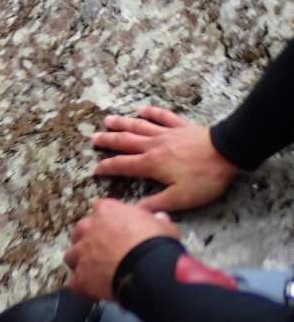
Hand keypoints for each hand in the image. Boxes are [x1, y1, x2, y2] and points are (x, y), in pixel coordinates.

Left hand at [64, 199, 179, 299]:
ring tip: (94, 273)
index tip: (115, 230)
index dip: (107, 222)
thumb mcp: (163, 227)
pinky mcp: (81, 276)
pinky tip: (92, 294)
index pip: (101, 210)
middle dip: (88, 241)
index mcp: (107, 211)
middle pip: (80, 232)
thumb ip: (157, 221)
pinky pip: (75, 284)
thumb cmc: (156, 244)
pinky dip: (82, 289)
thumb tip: (159, 218)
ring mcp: (82, 252)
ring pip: (72, 256)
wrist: (148, 268)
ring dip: (80, 263)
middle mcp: (89, 228)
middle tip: (102, 252)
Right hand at [92, 106, 239, 211]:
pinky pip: (161, 116)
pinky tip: (141, 110)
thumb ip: (156, 204)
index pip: (122, 165)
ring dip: (122, 123)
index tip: (95, 169)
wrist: (228, 152)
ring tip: (107, 120)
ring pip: (138, 126)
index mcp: (151, 164)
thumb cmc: (204, 178)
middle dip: (107, 141)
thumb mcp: (181, 198)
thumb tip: (134, 211)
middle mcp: (153, 146)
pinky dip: (150, 112)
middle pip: (124, 141)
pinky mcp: (180, 126)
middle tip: (93, 138)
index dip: (106, 168)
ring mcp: (166, 133)